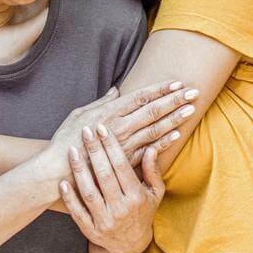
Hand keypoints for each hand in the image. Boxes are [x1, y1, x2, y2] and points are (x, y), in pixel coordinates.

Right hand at [50, 81, 197, 165]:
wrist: (58, 169)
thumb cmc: (66, 139)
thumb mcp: (79, 114)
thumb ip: (101, 102)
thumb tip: (116, 91)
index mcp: (109, 112)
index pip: (141, 97)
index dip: (160, 89)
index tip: (177, 82)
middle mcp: (119, 126)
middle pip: (153, 110)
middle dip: (174, 100)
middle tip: (193, 92)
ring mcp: (124, 144)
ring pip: (155, 128)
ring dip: (174, 118)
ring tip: (191, 110)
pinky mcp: (125, 161)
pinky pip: (148, 150)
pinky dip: (163, 142)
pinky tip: (177, 135)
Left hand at [60, 124, 167, 252]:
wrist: (131, 244)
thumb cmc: (143, 212)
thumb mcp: (155, 193)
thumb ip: (152, 171)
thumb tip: (151, 148)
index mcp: (136, 196)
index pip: (122, 166)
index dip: (111, 146)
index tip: (103, 129)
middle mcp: (120, 208)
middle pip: (104, 175)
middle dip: (94, 151)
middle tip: (86, 131)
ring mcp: (104, 220)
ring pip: (89, 192)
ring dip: (79, 170)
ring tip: (72, 149)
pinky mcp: (90, 230)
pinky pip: (77, 212)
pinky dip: (69, 197)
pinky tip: (62, 181)